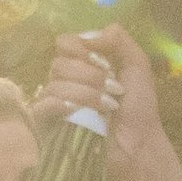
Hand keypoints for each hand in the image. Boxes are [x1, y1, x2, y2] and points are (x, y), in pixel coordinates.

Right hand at [41, 21, 163, 172]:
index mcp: (82, 63)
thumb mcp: (137, 64)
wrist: (138, 144)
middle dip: (91, 76)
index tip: (107, 64)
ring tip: (109, 107)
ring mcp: (55, 101)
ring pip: (54, 84)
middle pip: (59, 62)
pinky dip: (64, 105)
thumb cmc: (138, 107)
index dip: (83, 50)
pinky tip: (83, 113)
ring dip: (87, 94)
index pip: (64, 42)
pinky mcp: (48, 124)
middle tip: (114, 89)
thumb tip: (89, 35)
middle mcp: (65, 79)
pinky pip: (43, 105)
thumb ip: (118, 39)